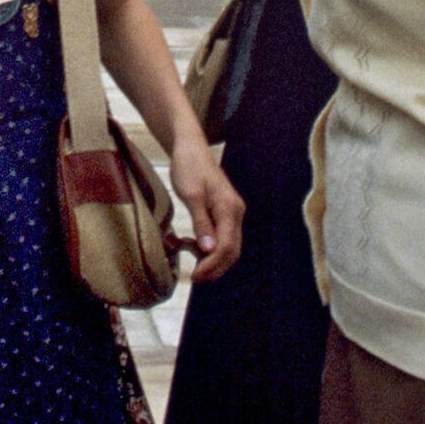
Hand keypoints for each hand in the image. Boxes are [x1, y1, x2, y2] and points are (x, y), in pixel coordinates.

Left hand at [170, 135, 243, 282]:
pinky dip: (209, 246)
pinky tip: (191, 243)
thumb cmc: (189, 166)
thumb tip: (209, 249)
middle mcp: (236, 212)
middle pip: (232, 251)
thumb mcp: (191, 194)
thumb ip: (201, 222)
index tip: (195, 275)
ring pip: (228, 246)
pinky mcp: (224, 212)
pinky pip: (222, 236)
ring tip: (188, 253)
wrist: (190, 147)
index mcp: (229, 209)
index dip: (212, 265)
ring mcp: (231, 212)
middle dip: (214, 267)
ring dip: (211, 258)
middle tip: (194, 276)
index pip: (227, 247)